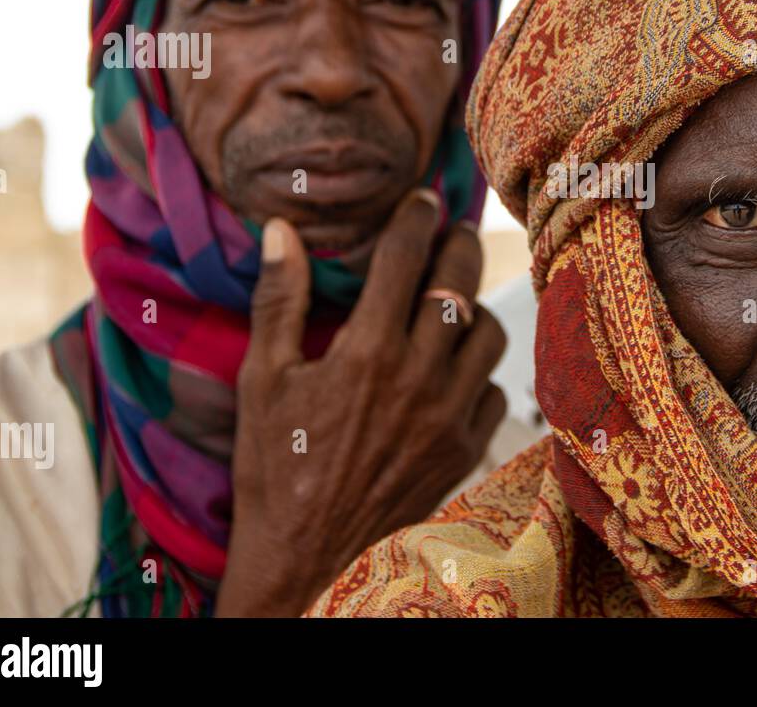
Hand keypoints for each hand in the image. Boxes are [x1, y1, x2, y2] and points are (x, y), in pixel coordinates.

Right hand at [215, 188, 506, 616]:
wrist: (308, 558)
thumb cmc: (275, 468)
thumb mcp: (263, 382)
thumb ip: (278, 301)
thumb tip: (280, 231)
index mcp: (366, 352)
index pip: (405, 259)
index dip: (417, 218)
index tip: (424, 197)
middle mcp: (418, 377)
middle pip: (459, 285)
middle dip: (460, 245)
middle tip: (453, 231)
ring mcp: (449, 416)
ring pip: (488, 335)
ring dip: (474, 308)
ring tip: (455, 299)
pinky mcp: (465, 449)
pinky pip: (494, 390)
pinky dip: (480, 372)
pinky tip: (455, 370)